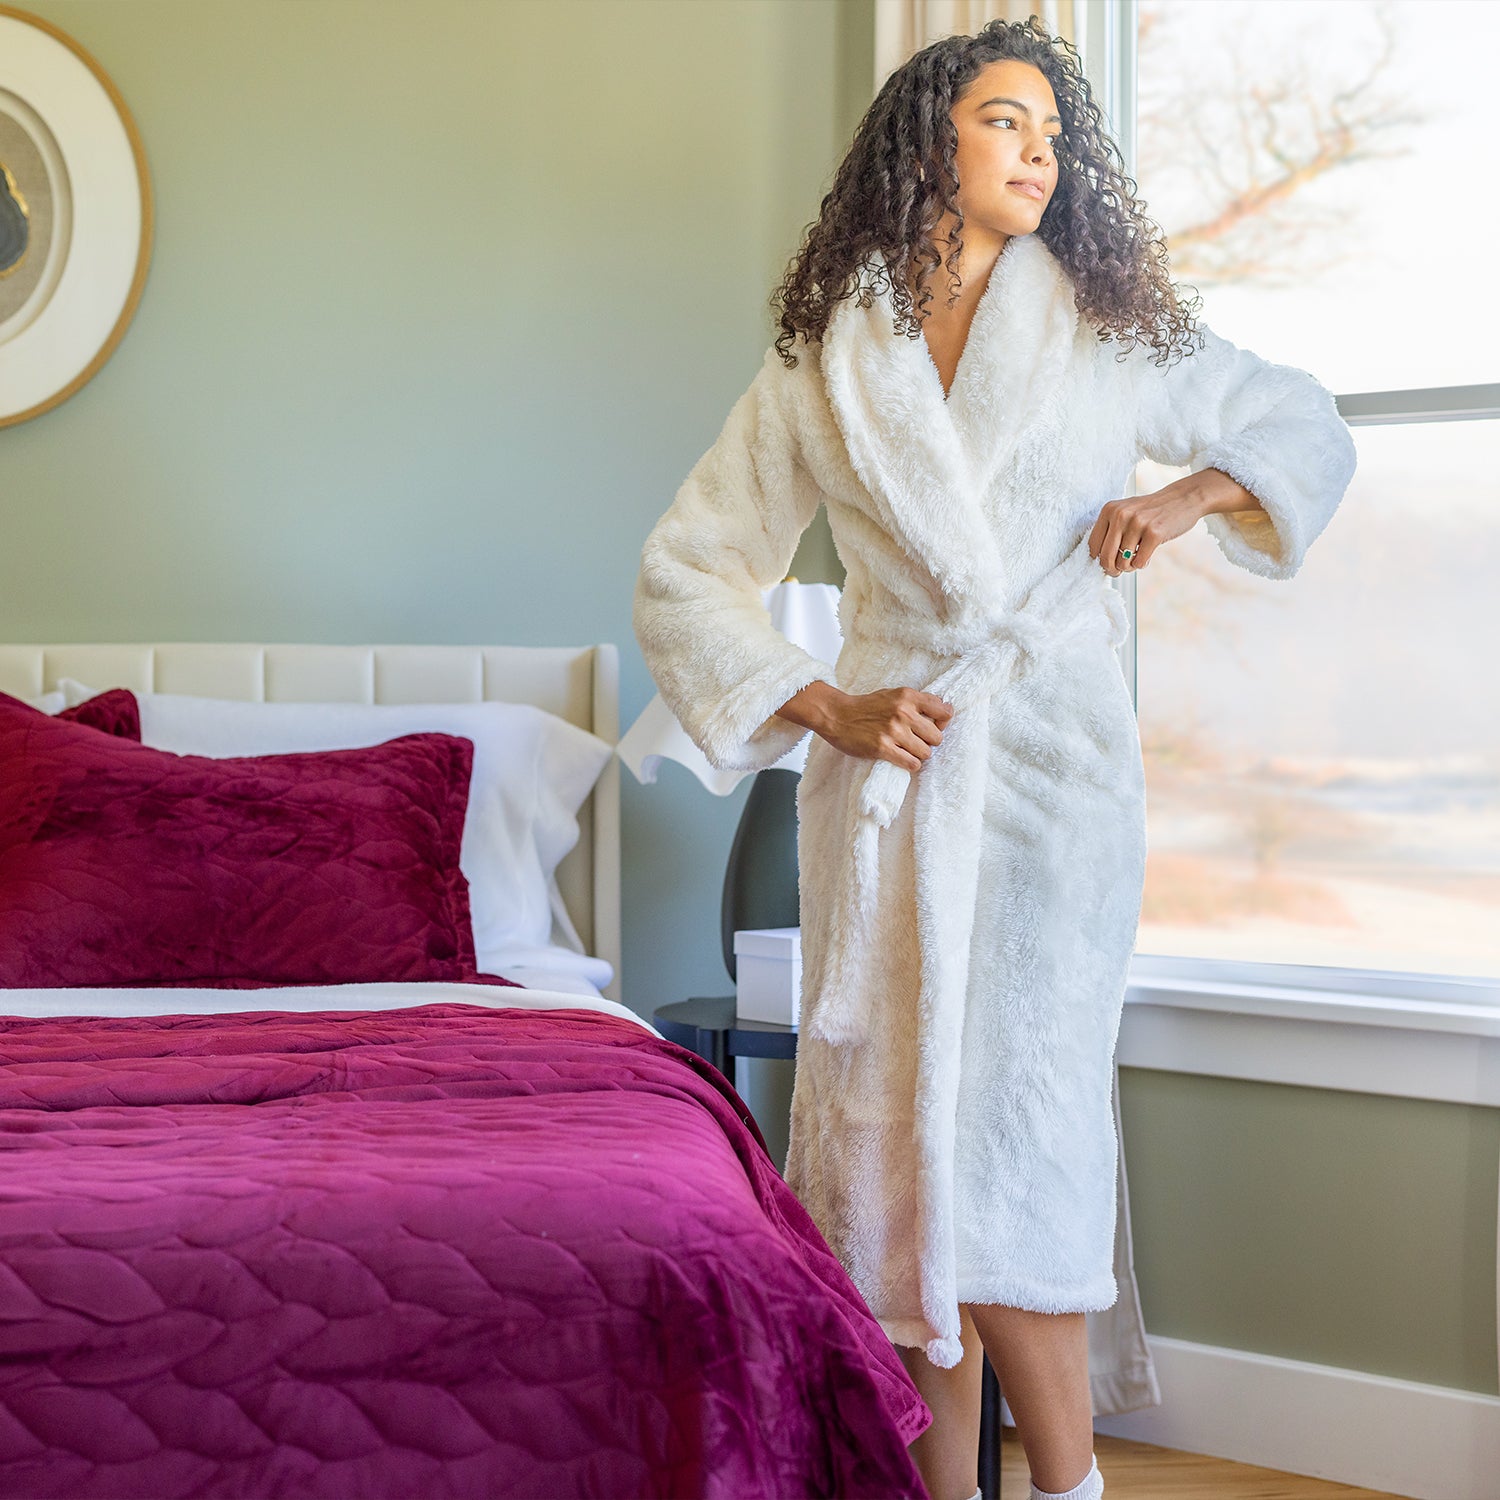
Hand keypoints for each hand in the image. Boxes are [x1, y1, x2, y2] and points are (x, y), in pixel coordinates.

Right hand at [776, 682, 953, 772]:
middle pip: (937, 737)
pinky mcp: (883, 748)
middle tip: (917, 741)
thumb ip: (915, 702)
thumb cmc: (866, 706)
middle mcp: (903, 712)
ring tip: (908, 751)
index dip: (943, 722)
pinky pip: (912, 763)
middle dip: (929, 742)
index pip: (944, 711)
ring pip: (926, 753)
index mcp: (907, 696)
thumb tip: (942, 714)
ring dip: (919, 755)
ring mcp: (893, 731)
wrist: (836, 715)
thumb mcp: (892, 695)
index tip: (934, 725)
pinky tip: (902, 759)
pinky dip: (910, 764)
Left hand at [1088, 471, 1247, 575]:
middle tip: (1119, 571)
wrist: (1184, 498)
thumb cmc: (1152, 511)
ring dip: (1129, 567)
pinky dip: (1142, 564)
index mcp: (1109, 510)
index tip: (1107, 564)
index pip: (1092, 545)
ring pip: (1122, 562)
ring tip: (1137, 557)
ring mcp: (1138, 523)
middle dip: (1111, 570)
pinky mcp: (1154, 533)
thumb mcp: (1126, 513)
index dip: (1098, 560)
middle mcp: (1120, 515)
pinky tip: (1147, 555)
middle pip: (1105, 557)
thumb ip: (1111, 532)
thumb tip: (1100, 563)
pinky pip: (1139, 562)